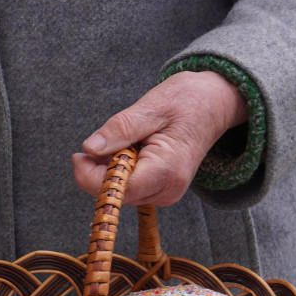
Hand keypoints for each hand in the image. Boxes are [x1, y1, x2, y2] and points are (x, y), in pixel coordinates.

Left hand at [72, 71, 248, 205]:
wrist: (215, 104)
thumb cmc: (188, 101)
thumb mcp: (151, 106)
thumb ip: (120, 129)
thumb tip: (89, 148)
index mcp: (167, 170)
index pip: (117, 191)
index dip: (90, 177)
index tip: (80, 154)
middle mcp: (168, 190)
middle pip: (115, 194)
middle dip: (100, 169)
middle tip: (106, 138)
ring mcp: (166, 193)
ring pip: (119, 192)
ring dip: (111, 168)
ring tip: (130, 140)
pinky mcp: (162, 190)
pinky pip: (129, 187)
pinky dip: (121, 169)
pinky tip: (134, 149)